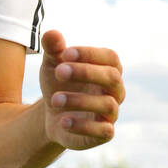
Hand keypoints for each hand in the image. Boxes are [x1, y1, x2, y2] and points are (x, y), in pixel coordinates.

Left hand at [39, 28, 125, 150]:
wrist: (51, 115)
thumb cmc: (59, 83)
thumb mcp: (52, 65)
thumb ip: (53, 50)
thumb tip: (51, 34)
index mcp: (107, 69)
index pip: (110, 57)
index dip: (90, 53)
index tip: (65, 53)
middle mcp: (115, 90)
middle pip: (112, 77)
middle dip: (86, 72)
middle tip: (59, 71)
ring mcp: (111, 113)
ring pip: (107, 104)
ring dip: (79, 100)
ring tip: (54, 99)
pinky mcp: (104, 133)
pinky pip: (104, 131)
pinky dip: (83, 126)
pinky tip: (62, 121)